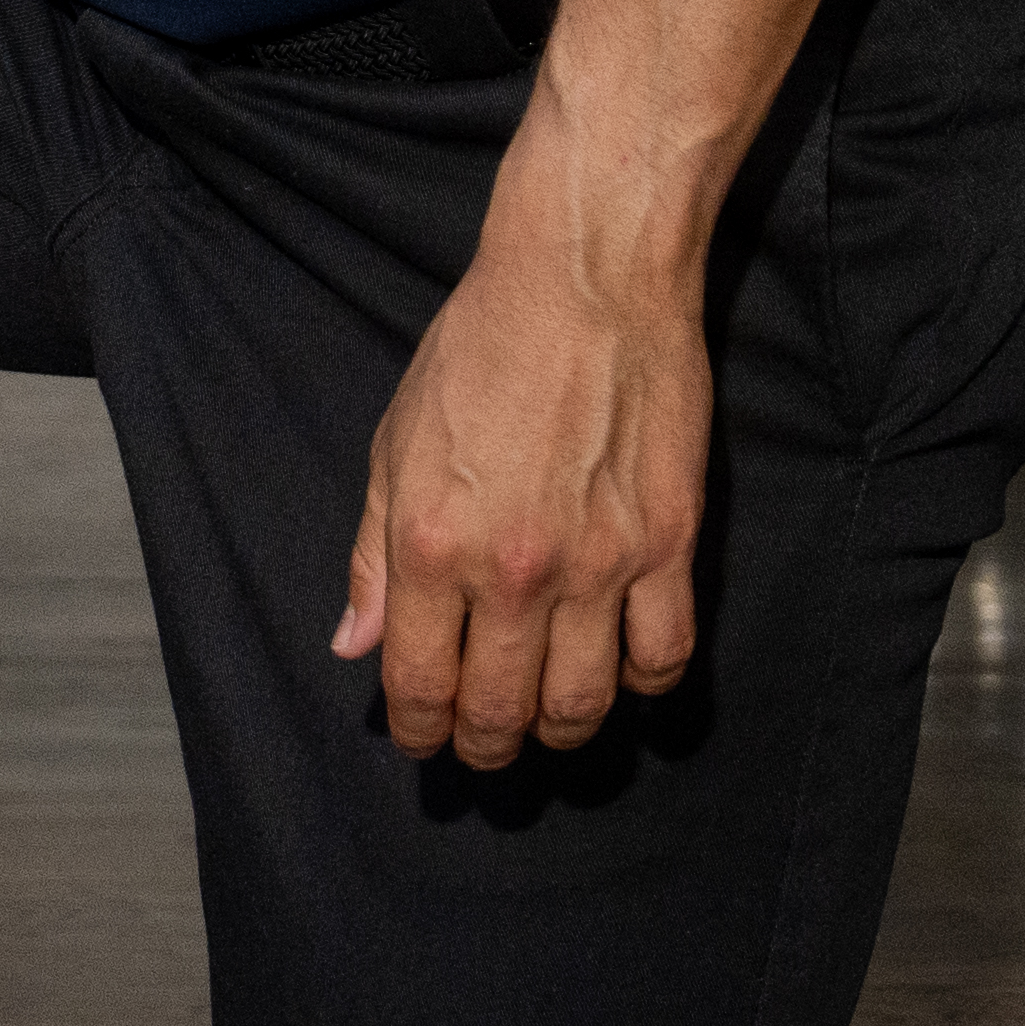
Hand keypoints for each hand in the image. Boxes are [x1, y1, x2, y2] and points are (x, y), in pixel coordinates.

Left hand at [335, 215, 710, 771]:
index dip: (419, 731)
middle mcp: (514, 570)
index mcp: (433, 546)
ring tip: (548, 724)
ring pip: (582, 704)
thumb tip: (356, 646)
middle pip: (501, 711)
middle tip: (484, 746)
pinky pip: (663, 654)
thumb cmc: (478, 350)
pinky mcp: (668, 543)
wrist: (584, 278)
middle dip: (484, 747)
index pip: (420, 685)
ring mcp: (599, 562)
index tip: (423, 739)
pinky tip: (620, 670)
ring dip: (560, 732)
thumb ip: (373, 558)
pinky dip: (640, 683)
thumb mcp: (394, 446)